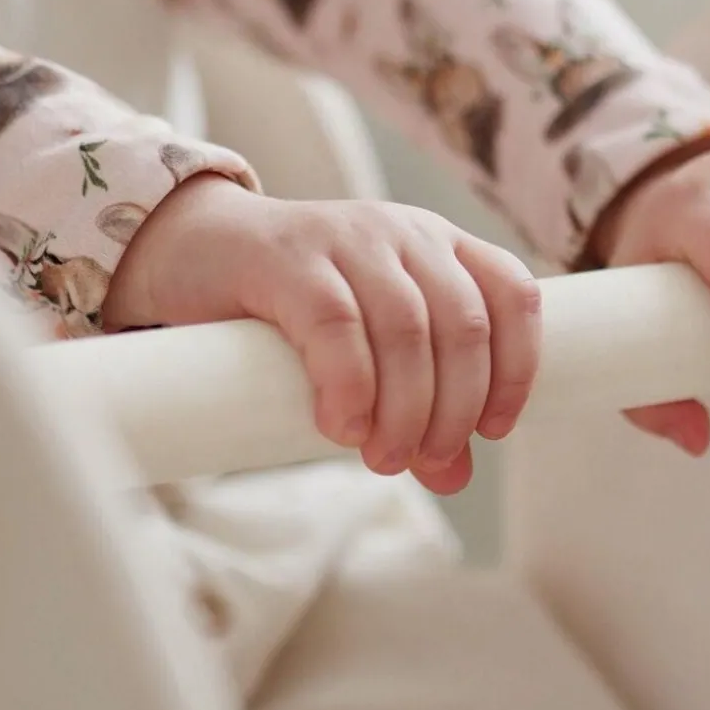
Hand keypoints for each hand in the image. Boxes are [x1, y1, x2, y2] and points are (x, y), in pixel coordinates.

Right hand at [103, 175, 541, 494]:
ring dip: (405, 411)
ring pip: (407, 330)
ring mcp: (346, 238)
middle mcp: (402, 233)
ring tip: (382, 459)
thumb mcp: (367, 351)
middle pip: (463, 326)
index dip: (517, 368)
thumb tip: (455, 476)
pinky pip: (337, 325)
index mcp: (437, 247)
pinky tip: (341, 428)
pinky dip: (350, 387)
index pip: (512, 295)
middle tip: (425, 463)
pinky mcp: (288, 258)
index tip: (494, 430)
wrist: (193, 248)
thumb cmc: (289, 306)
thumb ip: (414, 404)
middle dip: (454, 410)